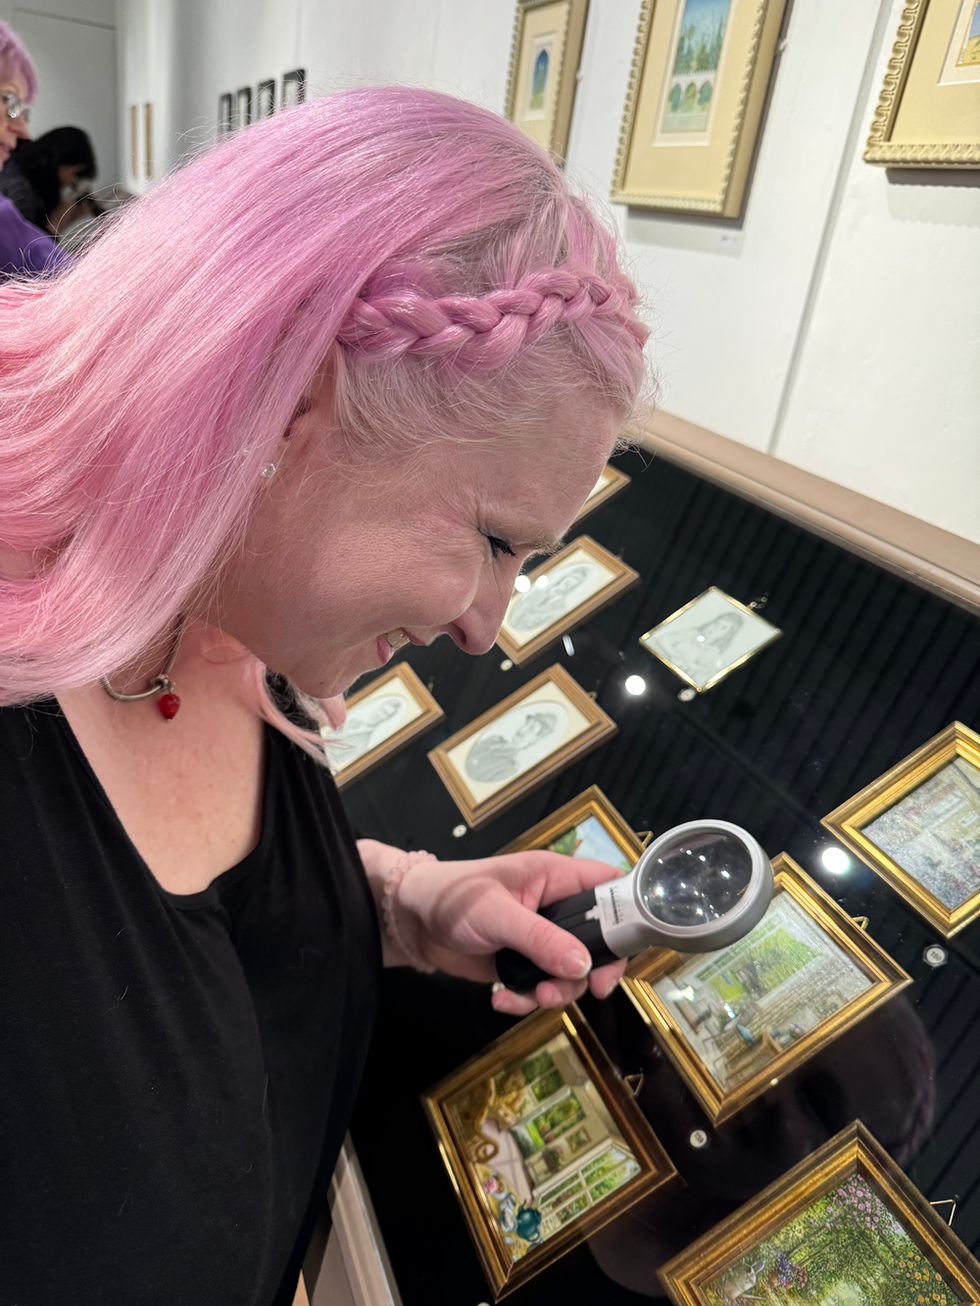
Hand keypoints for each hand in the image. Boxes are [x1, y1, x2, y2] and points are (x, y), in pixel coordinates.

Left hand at [361, 841, 626, 1016]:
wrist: (409, 922)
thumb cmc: (453, 897)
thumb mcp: (497, 914)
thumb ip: (540, 939)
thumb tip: (583, 967)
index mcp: (555, 878)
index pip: (609, 885)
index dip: (626, 914)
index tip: (626, 951)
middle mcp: (553, 907)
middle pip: (597, 940)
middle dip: (593, 969)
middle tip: (591, 990)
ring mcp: (538, 938)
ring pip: (570, 971)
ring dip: (557, 991)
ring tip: (533, 997)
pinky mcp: (519, 964)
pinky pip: (539, 987)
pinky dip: (525, 1000)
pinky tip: (501, 999)